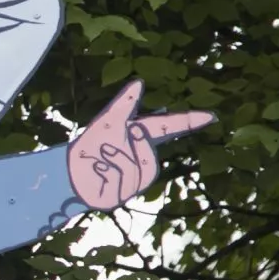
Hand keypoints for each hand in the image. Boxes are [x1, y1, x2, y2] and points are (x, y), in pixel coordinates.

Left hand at [67, 79, 213, 211]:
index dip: (189, 122)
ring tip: (102, 152)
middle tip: (123, 134)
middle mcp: (142, 162)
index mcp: (142, 139)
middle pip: (151, 154)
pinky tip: (97, 168)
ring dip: (117, 157)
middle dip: (139, 144)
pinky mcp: (120, 196)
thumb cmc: (90, 145)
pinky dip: (107, 171)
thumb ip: (124, 103)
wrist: (68, 170)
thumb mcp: (107, 121)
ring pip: (138, 169)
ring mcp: (134, 182)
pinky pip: (122, 181)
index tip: (210, 115)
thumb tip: (139, 82)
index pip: (169, 128)